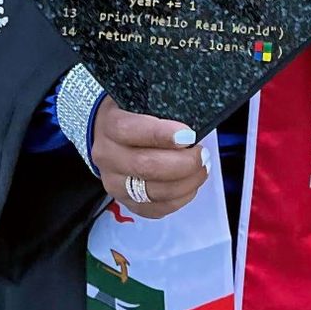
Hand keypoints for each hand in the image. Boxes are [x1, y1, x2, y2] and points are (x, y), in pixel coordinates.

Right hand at [91, 96, 208, 218]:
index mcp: (109, 125)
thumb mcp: (141, 100)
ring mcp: (114, 183)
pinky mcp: (125, 202)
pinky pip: (156, 209)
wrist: (108, 135)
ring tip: (203, 169)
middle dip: (183, 163)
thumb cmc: (134, 114)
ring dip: (186, 183)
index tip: (189, 135)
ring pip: (153, 191)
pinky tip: (191, 186)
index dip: (161, 134)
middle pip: (145, 166)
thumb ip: (162, 106)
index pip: (130, 130)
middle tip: (203, 155)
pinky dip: (179, 199)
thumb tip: (196, 118)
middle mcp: (107, 156)